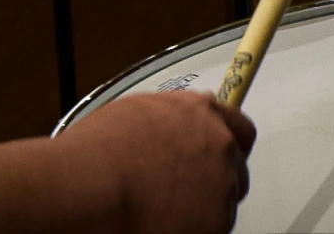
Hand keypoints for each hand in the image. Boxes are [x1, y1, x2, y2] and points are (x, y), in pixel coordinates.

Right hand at [57, 91, 255, 233]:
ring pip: (224, 201)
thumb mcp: (140, 112)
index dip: (228, 142)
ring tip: (164, 207)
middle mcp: (219, 144)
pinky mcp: (217, 223)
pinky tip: (163, 222)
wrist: (93, 185)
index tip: (217, 153)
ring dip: (204, 204)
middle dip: (216, 177)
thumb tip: (177, 127)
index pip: (239, 127)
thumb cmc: (102, 149)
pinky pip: (213, 227)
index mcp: (200, 112)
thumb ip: (173, 118)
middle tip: (185, 188)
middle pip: (236, 166)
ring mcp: (221, 185)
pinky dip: (195, 227)